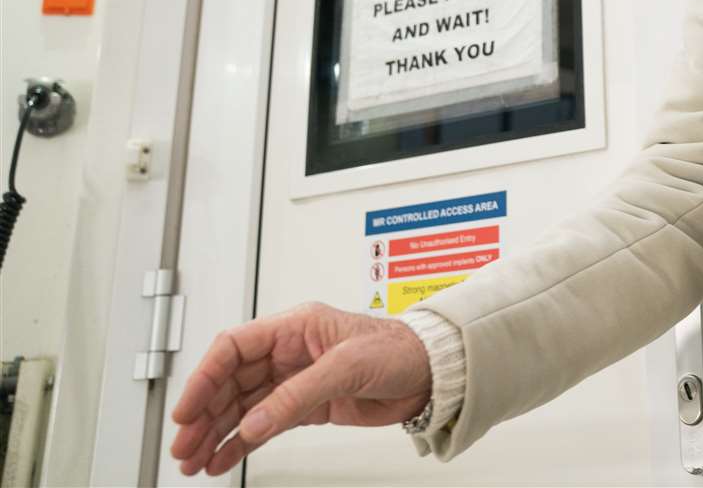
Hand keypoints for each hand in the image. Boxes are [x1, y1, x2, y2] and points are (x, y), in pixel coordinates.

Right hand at [169, 302, 431, 476]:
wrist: (431, 373)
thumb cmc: (399, 349)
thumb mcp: (347, 366)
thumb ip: (296, 396)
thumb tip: (252, 423)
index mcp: (294, 327)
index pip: (233, 348)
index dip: (204, 378)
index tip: (187, 410)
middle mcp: (289, 352)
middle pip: (230, 382)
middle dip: (203, 414)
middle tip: (183, 446)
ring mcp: (295, 379)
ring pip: (242, 407)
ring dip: (216, 433)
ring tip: (194, 461)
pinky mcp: (307, 405)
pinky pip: (262, 424)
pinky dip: (240, 443)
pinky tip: (222, 460)